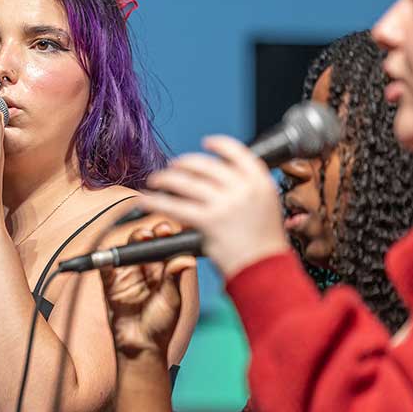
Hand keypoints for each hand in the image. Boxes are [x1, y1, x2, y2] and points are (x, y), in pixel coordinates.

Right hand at [100, 221, 195, 358]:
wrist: (142, 348)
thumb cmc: (162, 326)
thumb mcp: (174, 301)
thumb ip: (176, 279)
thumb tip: (185, 259)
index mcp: (164, 272)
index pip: (165, 248)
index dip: (167, 237)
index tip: (172, 231)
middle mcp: (146, 270)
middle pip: (146, 245)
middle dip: (151, 234)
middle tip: (157, 232)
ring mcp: (128, 276)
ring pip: (127, 252)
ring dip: (133, 242)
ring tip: (141, 237)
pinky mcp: (111, 285)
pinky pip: (105, 269)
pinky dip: (104, 261)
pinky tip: (110, 256)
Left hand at [138, 135, 288, 277]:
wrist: (266, 269)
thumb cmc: (264, 243)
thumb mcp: (267, 206)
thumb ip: (246, 189)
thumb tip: (221, 179)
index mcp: (260, 181)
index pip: (237, 152)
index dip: (218, 144)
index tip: (206, 142)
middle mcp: (244, 188)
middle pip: (205, 165)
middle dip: (184, 163)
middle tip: (172, 166)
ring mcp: (226, 203)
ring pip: (186, 183)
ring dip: (166, 179)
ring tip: (155, 181)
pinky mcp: (209, 220)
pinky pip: (175, 206)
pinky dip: (156, 201)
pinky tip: (146, 200)